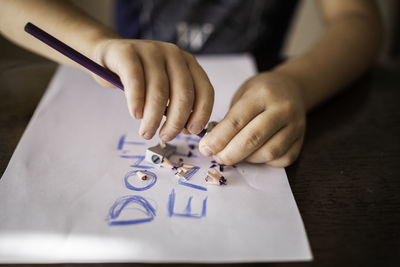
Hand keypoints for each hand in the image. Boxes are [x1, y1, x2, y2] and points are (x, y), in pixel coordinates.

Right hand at [92, 39, 213, 140]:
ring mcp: (151, 50)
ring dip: (153, 118)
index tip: (191, 132)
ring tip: (146, 132)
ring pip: (159, 91)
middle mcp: (173, 54)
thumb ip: (175, 105)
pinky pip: (135, 81)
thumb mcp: (164, 89)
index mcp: (188, 63)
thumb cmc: (140, 78)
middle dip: (176, 121)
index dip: (201, 114)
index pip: (205, 90)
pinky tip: (136, 114)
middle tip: (166, 137)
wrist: (109, 56)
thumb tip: (185, 129)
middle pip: (183, 93)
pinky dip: (137, 101)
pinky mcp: (127, 53)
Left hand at [199, 71, 305, 166]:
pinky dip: (265, 162)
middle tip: (217, 157)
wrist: (291, 87)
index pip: (237, 120)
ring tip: (235, 155)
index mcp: (262, 94)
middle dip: (230, 153)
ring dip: (247, 159)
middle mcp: (282, 109)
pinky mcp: (301, 140)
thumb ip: (229, 118)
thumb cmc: (261, 92)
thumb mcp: (242, 94)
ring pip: (269, 152)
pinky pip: (282, 159)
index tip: (205, 148)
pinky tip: (255, 154)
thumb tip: (212, 144)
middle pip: (253, 138)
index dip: (218, 138)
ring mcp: (295, 125)